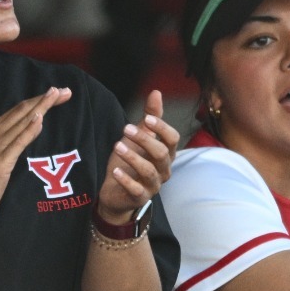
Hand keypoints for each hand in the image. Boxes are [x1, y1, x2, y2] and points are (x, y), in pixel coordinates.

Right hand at [0, 88, 72, 222]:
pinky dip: (29, 129)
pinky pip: (18, 142)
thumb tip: (34, 126)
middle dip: (46, 99)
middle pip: (24, 110)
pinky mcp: (0, 161)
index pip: (20, 109)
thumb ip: (12, 140)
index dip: (40, 99)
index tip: (57, 93)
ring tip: (57, 95)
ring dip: (41, 107)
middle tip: (66, 90)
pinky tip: (40, 119)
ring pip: (22, 121)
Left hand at [96, 91, 180, 222]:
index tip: (147, 119)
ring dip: (133, 158)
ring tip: (117, 146)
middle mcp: (163, 170)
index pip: (173, 139)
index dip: (162, 128)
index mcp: (165, 153)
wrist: (116, 192)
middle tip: (125, 129)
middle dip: (144, 140)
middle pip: (162, 154)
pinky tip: (115, 171)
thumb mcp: (138, 137)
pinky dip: (126, 180)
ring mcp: (153, 185)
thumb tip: (156, 92)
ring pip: (148, 171)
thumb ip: (149, 117)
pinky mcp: (140, 197)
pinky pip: (136, 190)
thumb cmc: (130, 163)